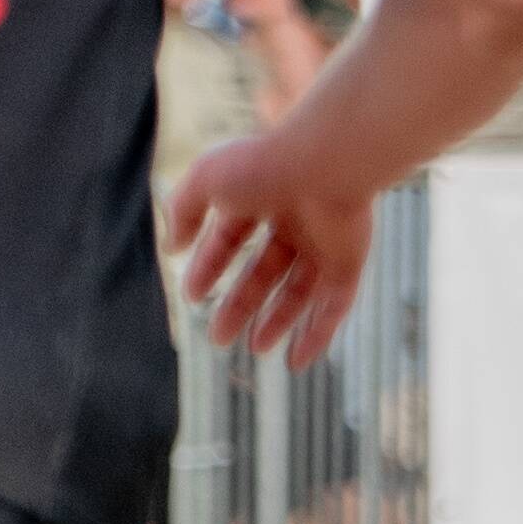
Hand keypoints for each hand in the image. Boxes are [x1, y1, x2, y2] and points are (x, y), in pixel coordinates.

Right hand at [159, 130, 370, 360]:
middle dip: (240, 304)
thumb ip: (181, 210)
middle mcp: (294, 220)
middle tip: (218, 337)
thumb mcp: (204, 180)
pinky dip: (319, 334)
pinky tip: (298, 361)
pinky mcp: (351, 261)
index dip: (209, 267)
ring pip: (300, 290)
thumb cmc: (263, 164)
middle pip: (264, 271)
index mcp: (260, 196)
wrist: (327, 162)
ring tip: (255, 349)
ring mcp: (326, 241)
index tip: (192, 296)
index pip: (230, 238)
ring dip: (278, 321)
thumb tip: (172, 248)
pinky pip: (335, 304)